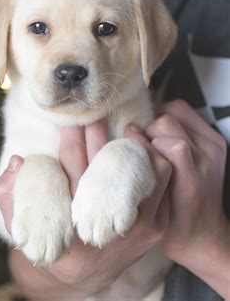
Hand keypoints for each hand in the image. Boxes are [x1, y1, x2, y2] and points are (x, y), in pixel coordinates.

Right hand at [0, 120, 171, 299]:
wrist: (85, 273)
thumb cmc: (52, 240)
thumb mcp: (20, 223)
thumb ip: (7, 192)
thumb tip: (17, 161)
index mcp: (71, 218)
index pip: (71, 163)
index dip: (71, 137)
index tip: (69, 120)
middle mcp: (106, 223)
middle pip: (106, 160)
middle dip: (97, 131)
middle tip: (92, 113)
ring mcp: (137, 226)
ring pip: (144, 167)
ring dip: (129, 141)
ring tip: (116, 127)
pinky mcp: (156, 227)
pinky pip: (164, 181)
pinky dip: (153, 158)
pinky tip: (137, 146)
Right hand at [145, 100, 229, 297]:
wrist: (204, 233)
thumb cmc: (173, 226)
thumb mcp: (151, 208)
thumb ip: (142, 172)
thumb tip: (129, 132)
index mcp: (191, 183)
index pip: (172, 145)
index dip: (144, 141)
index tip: (130, 147)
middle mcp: (207, 161)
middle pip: (168, 122)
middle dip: (148, 129)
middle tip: (140, 145)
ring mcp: (214, 147)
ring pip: (177, 110)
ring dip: (158, 120)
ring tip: (151, 138)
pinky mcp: (215, 140)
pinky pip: (187, 112)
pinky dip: (170, 117)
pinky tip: (162, 134)